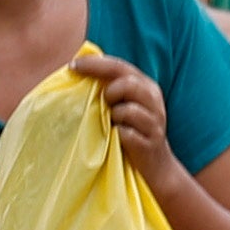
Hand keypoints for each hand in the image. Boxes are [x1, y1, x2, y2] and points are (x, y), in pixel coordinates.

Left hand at [72, 47, 181, 181]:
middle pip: (129, 83)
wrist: (157, 165)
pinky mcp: (149, 142)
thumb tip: (79, 69)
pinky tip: (118, 138)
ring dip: (114, 115)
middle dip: (109, 91)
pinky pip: (127, 134)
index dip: (96, 64)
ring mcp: (154, 121)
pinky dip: (118, 135)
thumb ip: (110, 87)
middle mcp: (153, 100)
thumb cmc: (132, 130)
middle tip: (103, 101)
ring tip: (113, 122)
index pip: (119, 66)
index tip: (73, 66)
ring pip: (129, 110)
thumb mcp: (125, 104)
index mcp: (146, 85)